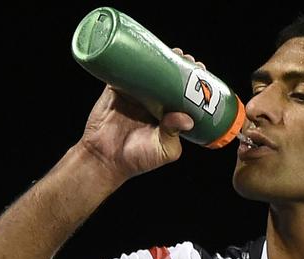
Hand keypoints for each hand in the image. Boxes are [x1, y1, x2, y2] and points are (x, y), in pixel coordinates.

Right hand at [77, 49, 199, 183]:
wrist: (103, 161)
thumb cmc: (135, 159)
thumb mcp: (163, 149)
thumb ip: (174, 134)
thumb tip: (187, 118)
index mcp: (166, 113)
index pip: (183, 91)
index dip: (193, 80)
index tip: (200, 71)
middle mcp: (151, 101)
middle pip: (167, 76)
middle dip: (179, 65)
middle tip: (187, 59)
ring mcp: (132, 94)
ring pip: (148, 71)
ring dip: (160, 58)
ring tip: (173, 52)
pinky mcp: (114, 91)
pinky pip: (122, 72)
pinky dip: (131, 61)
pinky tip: (142, 51)